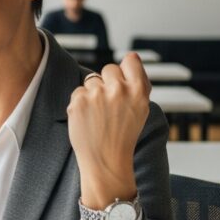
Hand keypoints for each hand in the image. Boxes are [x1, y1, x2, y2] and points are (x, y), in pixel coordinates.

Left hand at [67, 53, 150, 211]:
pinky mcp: (79, 101)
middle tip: (109, 106)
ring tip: (98, 116)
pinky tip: (88, 120)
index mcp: (139, 91)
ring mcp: (97, 94)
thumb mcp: (141, 110)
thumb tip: (131, 57)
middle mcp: (119, 90)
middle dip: (107, 83)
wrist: (106, 162)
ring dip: (92, 94)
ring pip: (91, 80)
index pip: (131, 60)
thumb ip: (137, 84)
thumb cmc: (123, 136)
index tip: (123, 80)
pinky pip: (78, 92)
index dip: (125, 69)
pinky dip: (80, 104)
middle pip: (109, 69)